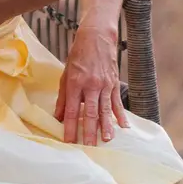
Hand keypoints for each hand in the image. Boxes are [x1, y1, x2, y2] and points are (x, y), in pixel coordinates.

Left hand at [55, 25, 129, 145]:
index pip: (73, 110)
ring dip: (106, 126)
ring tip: (106, 140)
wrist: (97, 36)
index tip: (69, 141)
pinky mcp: (114, 83)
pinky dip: (120, 115)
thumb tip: (59, 116)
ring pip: (105, 109)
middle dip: (90, 131)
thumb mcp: (65, 73)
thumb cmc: (78, 54)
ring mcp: (105, 84)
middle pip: (90, 112)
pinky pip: (117, 102)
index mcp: (75, 82)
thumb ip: (63, 97)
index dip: (70, 127)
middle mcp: (91, 85)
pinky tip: (123, 126)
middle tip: (90, 147)